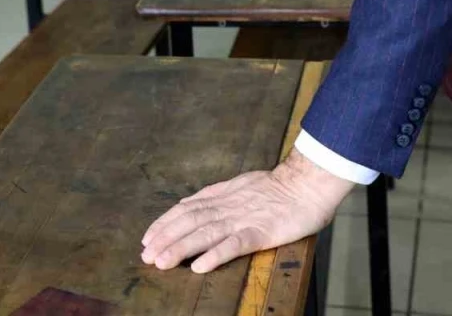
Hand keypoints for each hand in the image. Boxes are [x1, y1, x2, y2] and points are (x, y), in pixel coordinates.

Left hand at [140, 152, 351, 272]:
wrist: (307, 184)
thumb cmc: (278, 187)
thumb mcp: (240, 184)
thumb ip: (217, 195)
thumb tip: (191, 202)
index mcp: (222, 195)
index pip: (185, 209)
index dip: (164, 223)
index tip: (148, 237)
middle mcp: (227, 207)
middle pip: (188, 221)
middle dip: (164, 238)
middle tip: (145, 254)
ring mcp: (242, 219)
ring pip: (204, 233)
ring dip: (180, 248)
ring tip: (161, 262)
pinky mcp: (260, 232)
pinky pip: (233, 245)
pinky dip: (214, 255)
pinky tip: (199, 266)